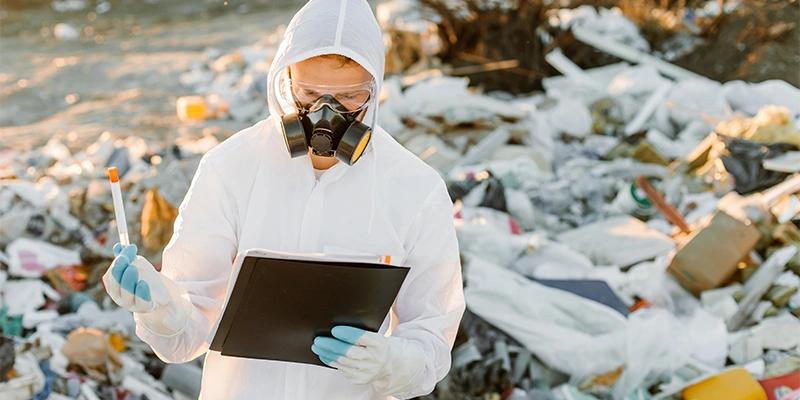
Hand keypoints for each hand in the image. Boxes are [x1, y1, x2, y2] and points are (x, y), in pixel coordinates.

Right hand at [104, 244, 166, 312]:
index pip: (111, 275)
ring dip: (128, 279)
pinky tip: (143, 283)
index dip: (118, 261)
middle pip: (116, 283)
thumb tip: (119, 245)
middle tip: (125, 258)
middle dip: (120, 269)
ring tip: (133, 267)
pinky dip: (141, 292)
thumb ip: (128, 256)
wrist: (159, 294)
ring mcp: (130, 304)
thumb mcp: (137, 265)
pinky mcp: (144, 308)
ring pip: (126, 292)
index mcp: (113, 286)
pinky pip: (141, 301)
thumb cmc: (144, 278)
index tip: (129, 248)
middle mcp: (118, 296)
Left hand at [311, 326, 425, 396]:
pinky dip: (332, 362)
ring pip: (343, 362)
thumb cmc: (381, 347)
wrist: (393, 366)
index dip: (347, 334)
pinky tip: (325, 356)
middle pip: (349, 352)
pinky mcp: (360, 379)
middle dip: (331, 345)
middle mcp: (375, 359)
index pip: (362, 338)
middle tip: (319, 339)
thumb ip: (362, 335)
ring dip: (328, 354)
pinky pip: (343, 370)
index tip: (335, 330)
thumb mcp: (377, 337)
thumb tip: (338, 330)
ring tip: (317, 347)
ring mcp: (367, 372)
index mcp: (380, 345)